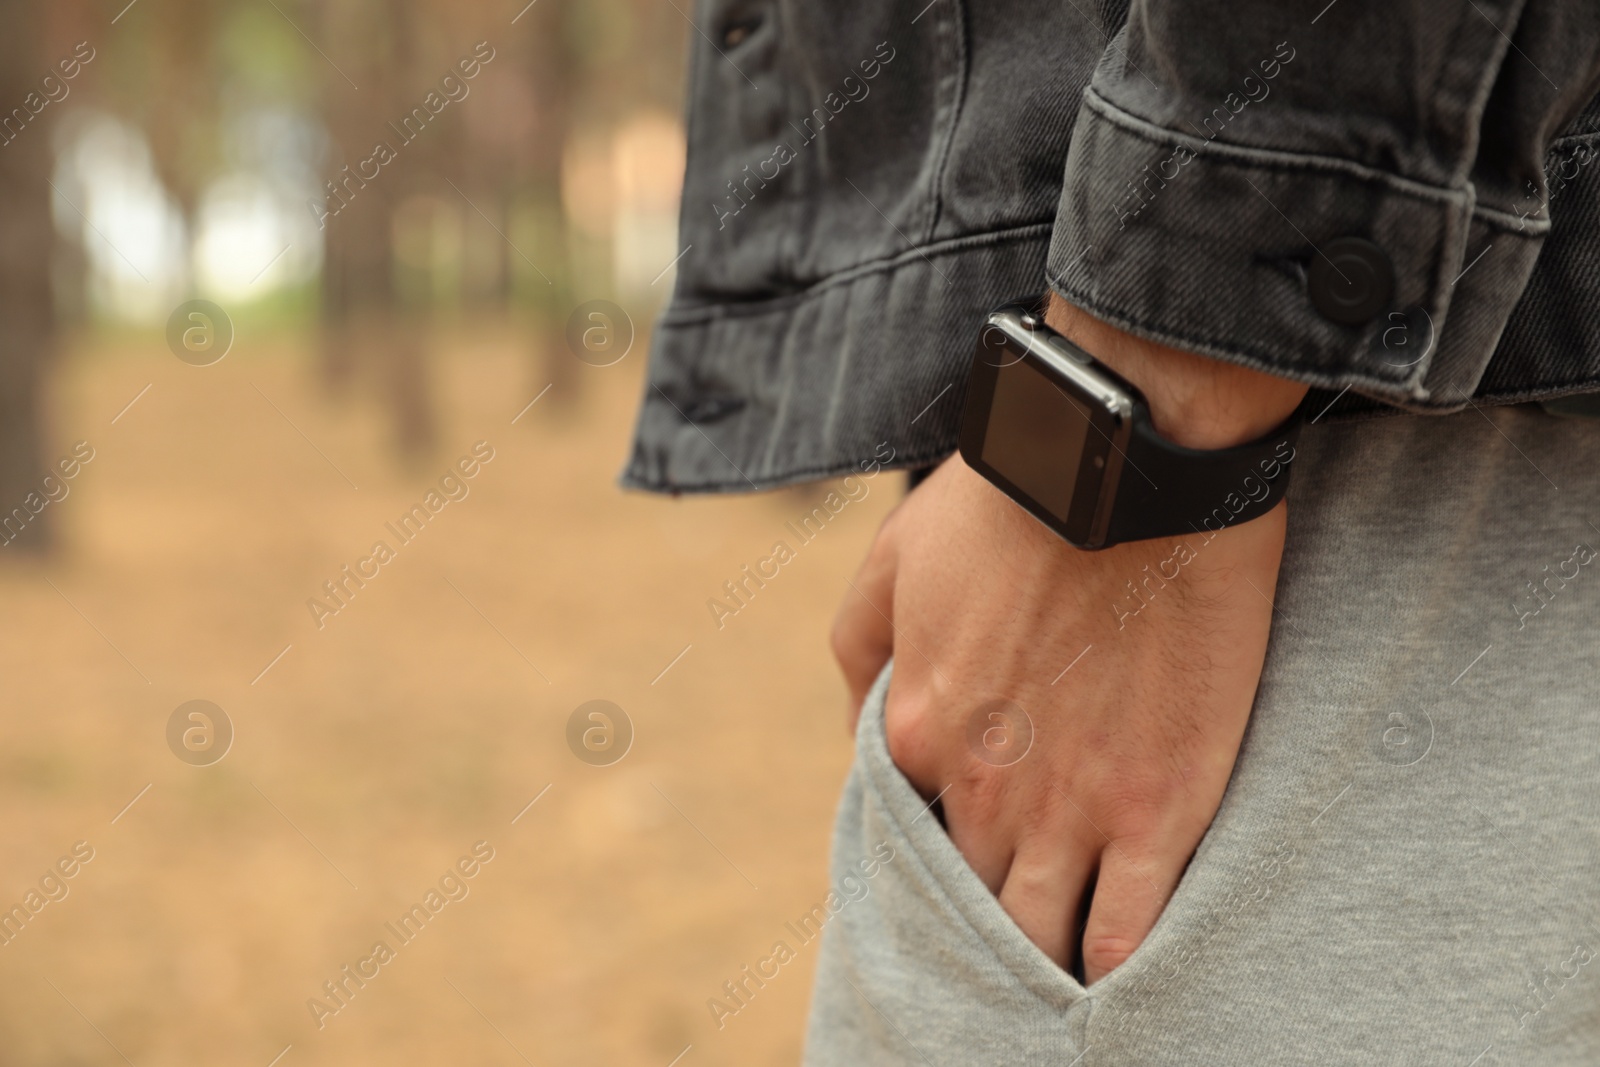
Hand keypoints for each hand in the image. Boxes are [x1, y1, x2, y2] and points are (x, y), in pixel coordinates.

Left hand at [831, 297, 1305, 982]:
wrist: (1127, 462)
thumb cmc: (1008, 497)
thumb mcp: (891, 555)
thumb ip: (858, 651)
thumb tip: (859, 733)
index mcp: (918, 730)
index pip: (910, 827)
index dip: (940, 839)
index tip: (968, 840)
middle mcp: (982, 787)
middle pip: (971, 894)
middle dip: (984, 914)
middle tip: (1007, 922)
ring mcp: (1072, 807)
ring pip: (1039, 929)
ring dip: (1039, 956)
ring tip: (1051, 971)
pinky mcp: (1159, 809)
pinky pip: (1128, 927)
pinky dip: (1113, 964)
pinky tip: (1111, 980)